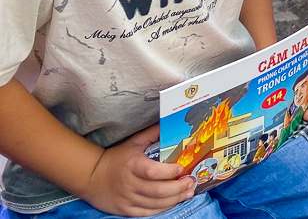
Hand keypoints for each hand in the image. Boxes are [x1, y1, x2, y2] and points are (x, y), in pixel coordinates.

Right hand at [80, 124, 194, 216]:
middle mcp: (130, 184)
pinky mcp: (125, 210)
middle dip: (178, 188)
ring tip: (188, 193)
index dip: (169, 172)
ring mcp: (127, 199)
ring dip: (175, 199)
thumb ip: (153, 133)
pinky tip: (173, 203)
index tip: (182, 168)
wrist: (91, 177)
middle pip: (158, 191)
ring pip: (155, 204)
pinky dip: (162, 209)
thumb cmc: (117, 158)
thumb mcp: (134, 142)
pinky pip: (147, 213)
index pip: (153, 171)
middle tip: (190, 182)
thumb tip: (171, 122)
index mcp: (132, 165)